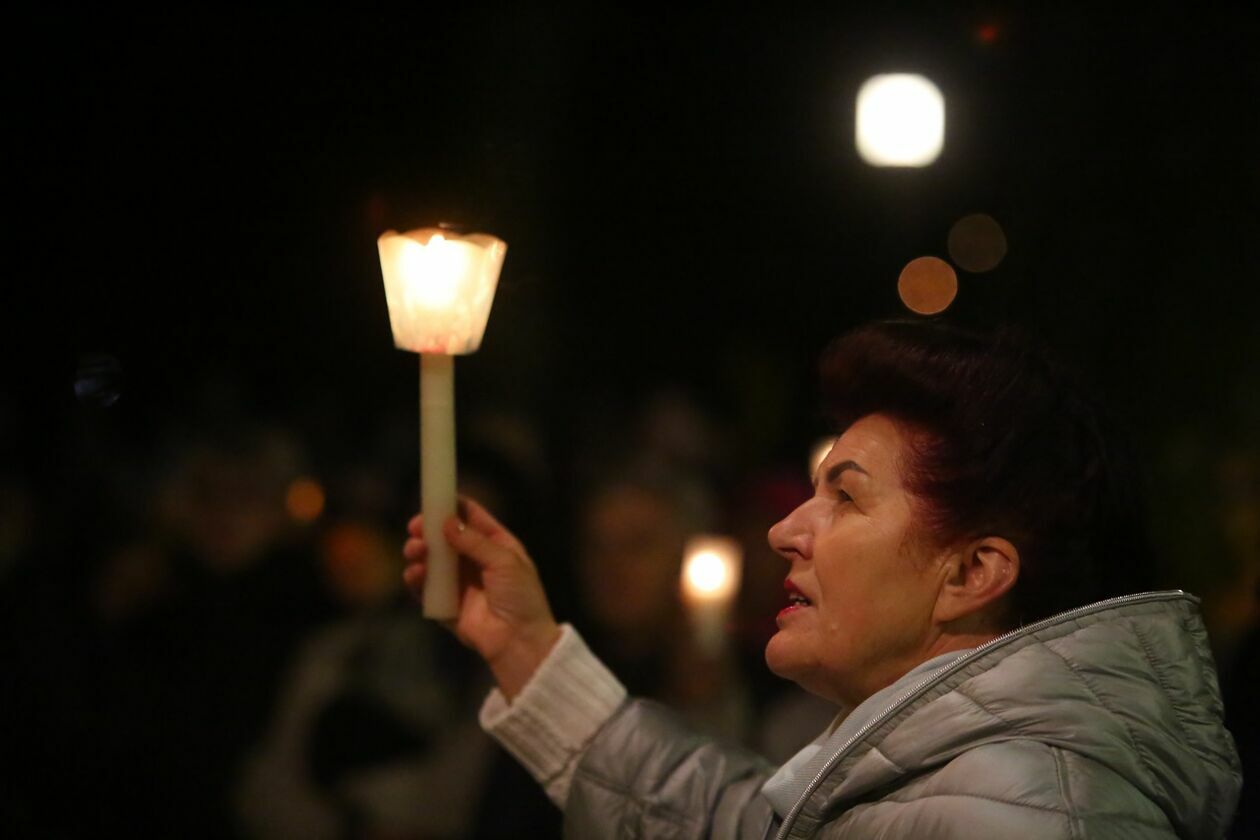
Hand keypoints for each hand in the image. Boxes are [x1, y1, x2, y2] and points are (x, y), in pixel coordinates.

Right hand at [403, 497, 560, 699]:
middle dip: (429, 529)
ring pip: (431, 559)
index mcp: (496, 545)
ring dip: (419, 552)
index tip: (434, 497)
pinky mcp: (445, 604)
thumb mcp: (504, 561)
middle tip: (416, 527)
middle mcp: (474, 560)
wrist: (519, 641)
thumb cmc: (521, 597)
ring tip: (416, 551)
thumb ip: (475, 541)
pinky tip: (414, 574)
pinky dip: (416, 579)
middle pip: (445, 536)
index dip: (452, 505)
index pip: (471, 517)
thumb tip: (448, 522)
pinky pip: (425, 588)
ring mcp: (459, 582)